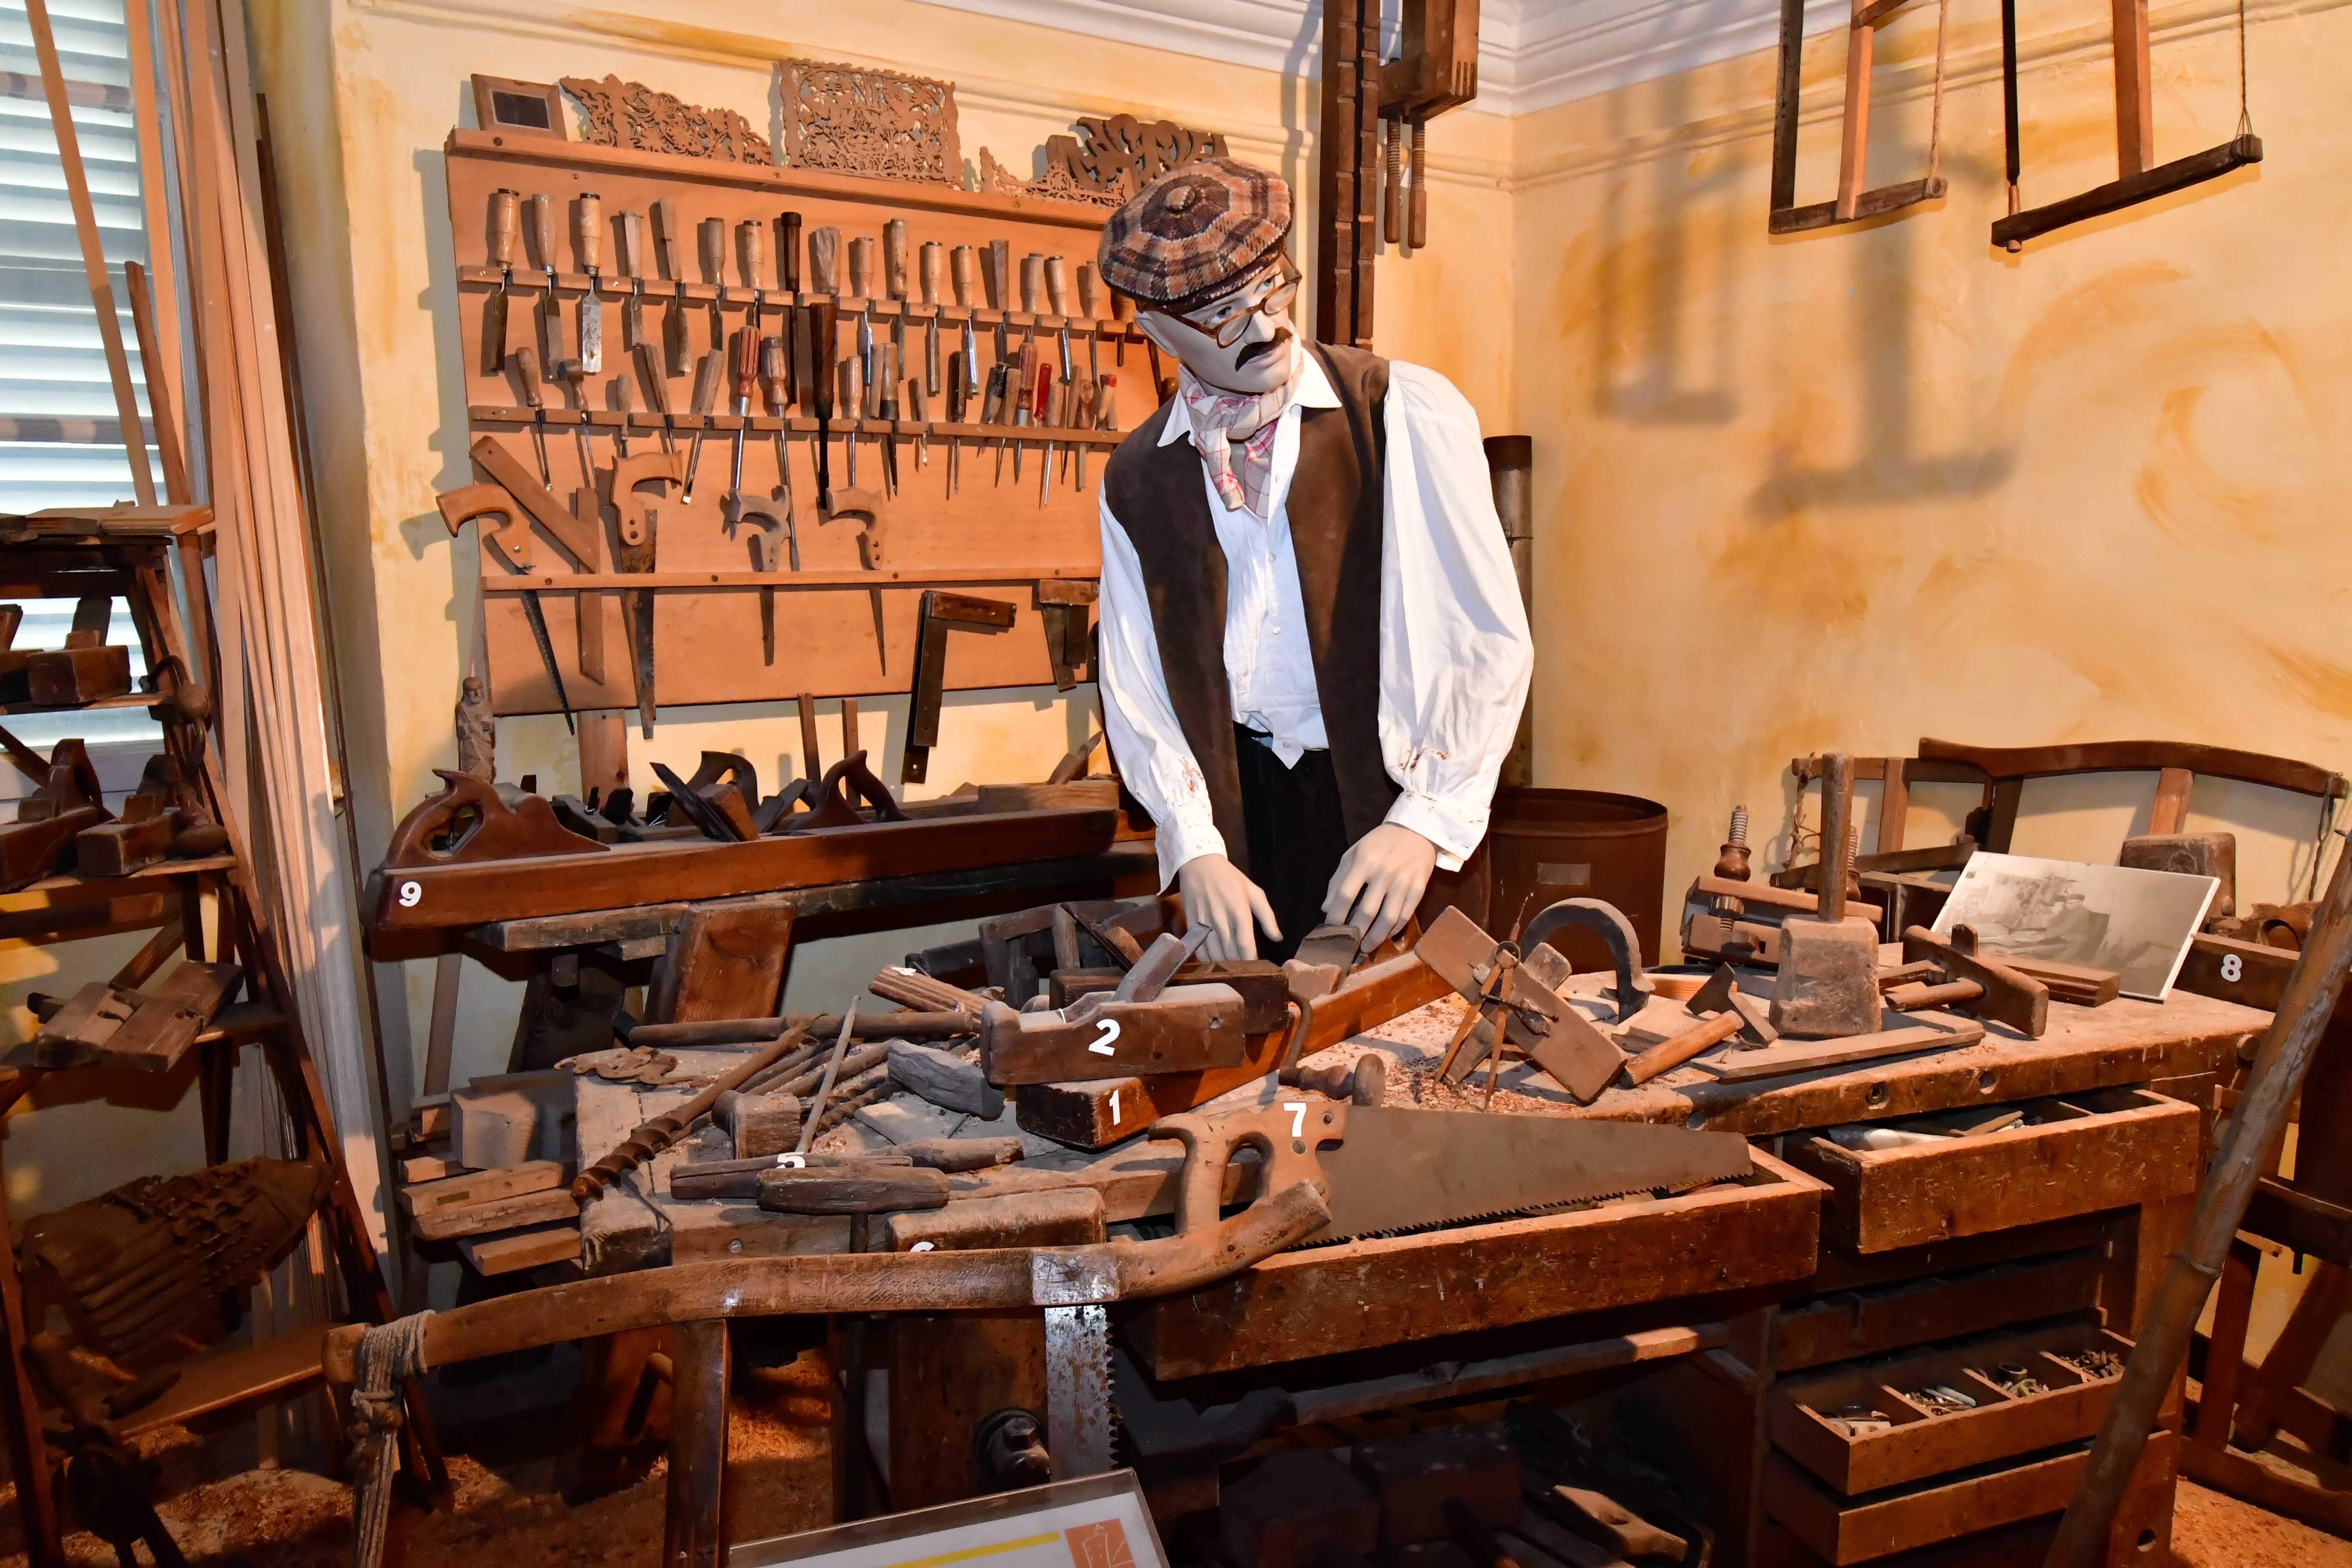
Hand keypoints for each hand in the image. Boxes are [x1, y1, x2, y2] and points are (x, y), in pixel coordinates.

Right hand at [1177, 853, 1280, 960]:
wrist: (1200, 864)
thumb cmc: (1230, 878)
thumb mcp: (1254, 892)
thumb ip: (1267, 917)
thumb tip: (1277, 938)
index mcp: (1240, 912)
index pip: (1246, 946)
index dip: (1251, 961)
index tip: (1256, 968)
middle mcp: (1222, 921)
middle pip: (1231, 955)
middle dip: (1239, 964)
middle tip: (1244, 968)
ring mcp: (1205, 924)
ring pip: (1215, 956)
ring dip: (1224, 964)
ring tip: (1231, 965)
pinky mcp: (1191, 924)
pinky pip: (1199, 951)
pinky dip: (1208, 959)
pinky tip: (1215, 958)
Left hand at [1324, 824, 1437, 953]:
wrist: (1416, 830)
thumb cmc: (1379, 843)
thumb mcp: (1353, 853)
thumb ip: (1338, 879)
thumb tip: (1325, 908)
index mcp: (1364, 862)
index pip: (1345, 895)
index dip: (1335, 916)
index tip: (1329, 930)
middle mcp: (1384, 873)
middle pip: (1367, 911)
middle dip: (1355, 933)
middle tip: (1347, 946)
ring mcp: (1403, 882)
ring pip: (1388, 919)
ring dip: (1375, 938)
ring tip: (1365, 947)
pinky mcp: (1419, 888)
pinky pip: (1406, 916)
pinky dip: (1393, 930)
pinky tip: (1384, 935)